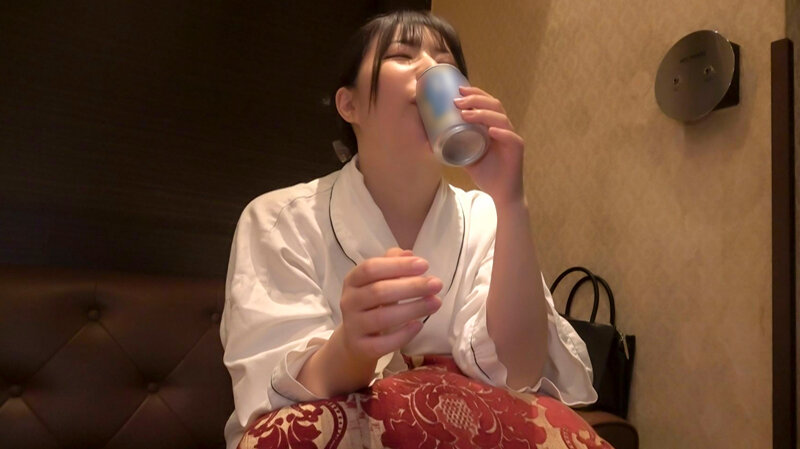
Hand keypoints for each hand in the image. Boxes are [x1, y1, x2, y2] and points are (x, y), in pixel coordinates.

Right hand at [338, 247, 442, 361]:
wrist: (355, 340)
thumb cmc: (373, 304)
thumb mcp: (379, 281)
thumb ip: (392, 264)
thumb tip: (409, 253)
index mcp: (352, 281)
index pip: (371, 268)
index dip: (398, 265)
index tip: (425, 265)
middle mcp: (348, 302)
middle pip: (379, 292)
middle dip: (412, 287)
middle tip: (437, 284)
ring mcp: (353, 326)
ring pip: (383, 318)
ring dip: (413, 309)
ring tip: (436, 303)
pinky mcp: (361, 348)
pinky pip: (383, 344)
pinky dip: (403, 334)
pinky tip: (419, 325)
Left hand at [454, 85, 524, 205]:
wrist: (501, 194)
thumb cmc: (485, 174)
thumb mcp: (466, 156)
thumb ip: (455, 145)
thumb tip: (431, 138)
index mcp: (493, 126)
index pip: (488, 103)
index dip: (475, 94)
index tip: (458, 90)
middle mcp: (504, 129)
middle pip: (494, 105)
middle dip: (476, 99)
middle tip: (458, 100)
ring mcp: (511, 138)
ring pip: (501, 119)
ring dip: (483, 114)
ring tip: (465, 114)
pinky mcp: (517, 150)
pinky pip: (511, 138)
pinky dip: (501, 133)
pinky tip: (490, 131)